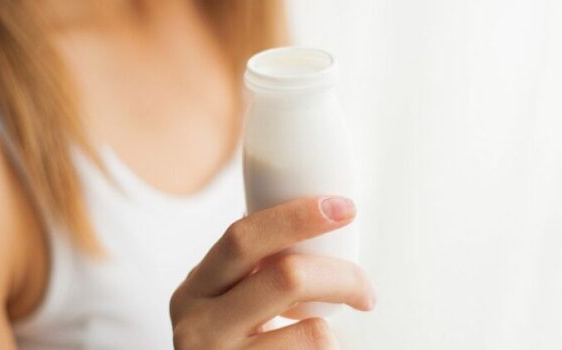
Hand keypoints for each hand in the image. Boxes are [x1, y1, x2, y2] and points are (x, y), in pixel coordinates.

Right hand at [170, 196, 375, 348]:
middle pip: (286, 278)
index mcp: (195, 289)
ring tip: (326, 340)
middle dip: (342, 275)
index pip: (243, 238)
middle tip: (366, 291)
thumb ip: (254, 271)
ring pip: (312, 334)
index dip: (297, 217)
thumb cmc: (234, 345)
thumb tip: (322, 218)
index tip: (344, 208)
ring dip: (333, 333)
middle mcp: (197, 327)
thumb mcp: (228, 303)